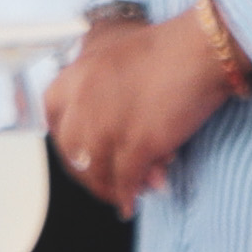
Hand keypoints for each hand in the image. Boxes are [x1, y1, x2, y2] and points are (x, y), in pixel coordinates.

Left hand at [49, 0, 247, 211]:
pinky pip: (125, 180)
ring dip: (108, 187)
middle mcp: (84, 102)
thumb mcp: (115, 56)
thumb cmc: (168, 48)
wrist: (199, 49)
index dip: (63, 139)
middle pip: (72, 151)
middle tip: (102, 181)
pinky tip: (131, 203)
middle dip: (87, 171)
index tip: (76, 152)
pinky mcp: (137, 143)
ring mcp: (108, 124)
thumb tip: (110, 130)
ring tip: (124, 192)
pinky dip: (128, 195)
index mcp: (76, 76)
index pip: (52, 116)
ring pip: (97, 171)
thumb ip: (102, 89)